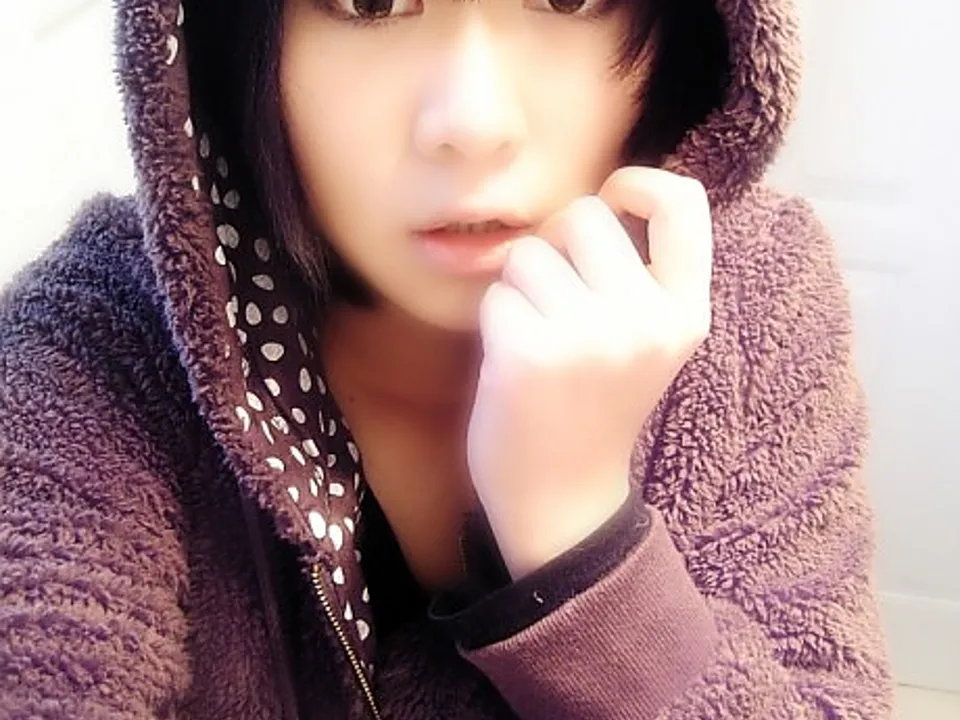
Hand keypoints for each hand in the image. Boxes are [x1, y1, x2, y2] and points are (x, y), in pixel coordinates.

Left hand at [466, 167, 713, 579]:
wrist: (562, 500)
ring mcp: (590, 339)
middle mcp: (647, 322)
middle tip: (556, 302)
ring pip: (529, 253)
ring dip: (521, 289)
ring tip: (538, 340)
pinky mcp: (529, 356)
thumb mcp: (645, 343)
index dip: (639, 182)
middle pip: (582, 215)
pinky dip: (495, 321)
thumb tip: (598, 196)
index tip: (612, 199)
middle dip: (556, 247)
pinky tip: (512, 365)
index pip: (684, 203)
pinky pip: (495, 294)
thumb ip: (637, 276)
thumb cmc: (594, 409)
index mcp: (685, 314)